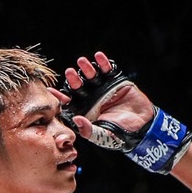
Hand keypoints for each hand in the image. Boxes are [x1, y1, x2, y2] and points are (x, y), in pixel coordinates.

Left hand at [58, 51, 191, 173]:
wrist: (142, 125)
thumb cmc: (120, 133)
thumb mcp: (103, 135)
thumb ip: (89, 130)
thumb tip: (77, 120)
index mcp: (84, 111)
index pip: (68, 103)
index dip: (59, 97)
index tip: (50, 91)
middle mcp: (91, 99)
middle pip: (78, 87)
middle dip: (73, 80)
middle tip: (69, 72)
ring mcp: (102, 89)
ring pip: (91, 77)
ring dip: (86, 69)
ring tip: (82, 62)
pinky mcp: (115, 81)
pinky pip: (108, 71)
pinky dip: (103, 63)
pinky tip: (99, 56)